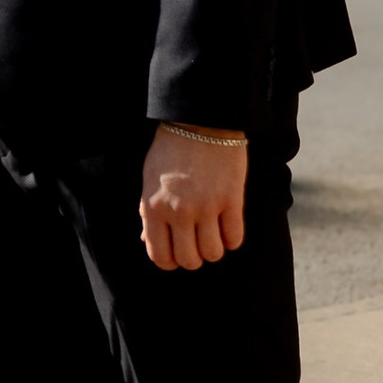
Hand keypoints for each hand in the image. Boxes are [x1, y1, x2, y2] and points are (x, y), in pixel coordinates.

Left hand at [140, 126, 246, 270]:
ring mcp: (206, 207)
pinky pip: (235, 238)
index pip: (160, 256)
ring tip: (213, 233)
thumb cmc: (171, 150)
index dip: (170, 262)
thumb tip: (147, 241)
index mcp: (153, 208)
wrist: (200, 121)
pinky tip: (228, 226)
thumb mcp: (149, 180)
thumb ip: (148, 212)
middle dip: (194, 257)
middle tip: (197, 242)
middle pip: (189, 260)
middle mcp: (178, 212)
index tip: (178, 253)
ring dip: (214, 249)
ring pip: (213, 254)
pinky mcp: (231, 199)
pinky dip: (232, 239)